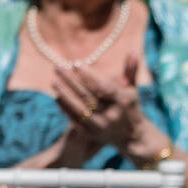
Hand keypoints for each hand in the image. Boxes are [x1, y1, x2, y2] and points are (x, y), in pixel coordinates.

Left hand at [52, 57, 167, 165]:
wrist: (132, 137)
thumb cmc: (129, 107)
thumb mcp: (132, 89)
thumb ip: (130, 70)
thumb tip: (133, 51)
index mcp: (122, 101)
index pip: (102, 86)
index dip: (88, 74)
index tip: (76, 63)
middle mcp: (111, 115)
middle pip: (88, 95)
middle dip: (71, 81)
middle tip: (58, 67)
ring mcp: (101, 126)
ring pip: (80, 108)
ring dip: (65, 94)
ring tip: (54, 81)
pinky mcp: (92, 134)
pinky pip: (76, 120)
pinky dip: (66, 109)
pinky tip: (57, 97)